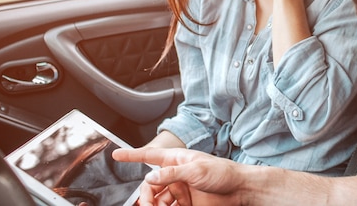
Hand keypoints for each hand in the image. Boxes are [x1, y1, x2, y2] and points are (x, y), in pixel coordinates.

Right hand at [112, 147, 244, 205]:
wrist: (240, 190)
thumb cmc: (223, 173)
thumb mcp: (196, 170)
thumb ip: (172, 174)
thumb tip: (150, 177)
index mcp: (177, 160)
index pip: (151, 155)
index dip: (132, 155)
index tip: (117, 155)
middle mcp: (176, 175)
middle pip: (150, 185)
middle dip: (146, 196)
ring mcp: (180, 190)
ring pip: (157, 200)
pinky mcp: (186, 204)